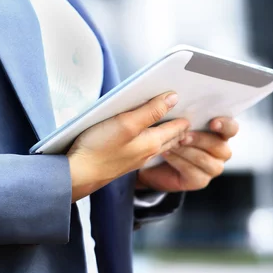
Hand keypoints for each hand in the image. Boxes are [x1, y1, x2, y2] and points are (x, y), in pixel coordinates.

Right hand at [67, 92, 189, 201]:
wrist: (78, 174)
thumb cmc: (99, 148)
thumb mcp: (126, 123)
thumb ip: (151, 111)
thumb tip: (173, 98)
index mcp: (152, 142)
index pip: (176, 128)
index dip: (185, 118)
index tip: (194, 108)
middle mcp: (147, 152)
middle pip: (171, 138)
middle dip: (181, 129)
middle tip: (190, 118)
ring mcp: (135, 159)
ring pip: (159, 145)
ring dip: (169, 136)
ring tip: (176, 128)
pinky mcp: (123, 161)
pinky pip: (146, 150)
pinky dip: (154, 142)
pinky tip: (150, 139)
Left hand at [137, 117, 238, 191]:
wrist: (155, 162)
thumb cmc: (169, 136)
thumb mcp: (177, 122)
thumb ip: (185, 115)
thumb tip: (177, 100)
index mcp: (220, 133)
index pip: (232, 128)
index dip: (225, 125)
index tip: (213, 123)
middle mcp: (221, 151)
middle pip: (218, 145)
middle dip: (199, 139)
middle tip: (182, 135)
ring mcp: (213, 167)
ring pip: (204, 159)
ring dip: (186, 150)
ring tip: (171, 142)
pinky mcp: (200, 181)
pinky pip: (193, 171)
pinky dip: (178, 161)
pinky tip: (167, 153)